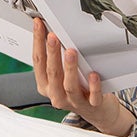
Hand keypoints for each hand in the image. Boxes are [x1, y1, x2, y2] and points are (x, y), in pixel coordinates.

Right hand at [32, 18, 134, 136]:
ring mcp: (74, 101)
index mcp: (46, 85)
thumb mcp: (62, 75)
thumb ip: (57, 59)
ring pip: (69, 85)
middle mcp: (57, 94)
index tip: (39, 25)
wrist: (98, 111)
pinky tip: (93, 75)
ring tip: (71, 52)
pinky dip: (93, 86)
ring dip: (69, 68)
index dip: (38, 42)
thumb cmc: (79, 89)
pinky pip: (92, 97)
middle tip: (53, 36)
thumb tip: (52, 32)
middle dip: (51, 53)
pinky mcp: (92, 106)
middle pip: (52, 73)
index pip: (38, 61)